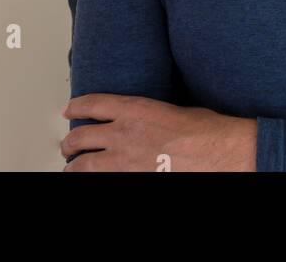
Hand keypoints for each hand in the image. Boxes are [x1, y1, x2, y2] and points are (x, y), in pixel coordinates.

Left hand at [61, 94, 256, 171]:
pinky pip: (99, 181)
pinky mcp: (129, 179)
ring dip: (72, 166)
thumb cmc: (206, 132)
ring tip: (70, 167)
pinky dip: (93, 180)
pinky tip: (92, 180)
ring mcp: (123, 161)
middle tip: (67, 146)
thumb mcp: (172, 110)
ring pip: (82, 164)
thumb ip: (149, 115)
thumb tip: (143, 122)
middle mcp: (122, 133)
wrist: (218, 153)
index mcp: (134, 109)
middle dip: (69, 143)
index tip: (70, 109)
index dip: (76, 106)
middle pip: (80, 136)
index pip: (92, 104)